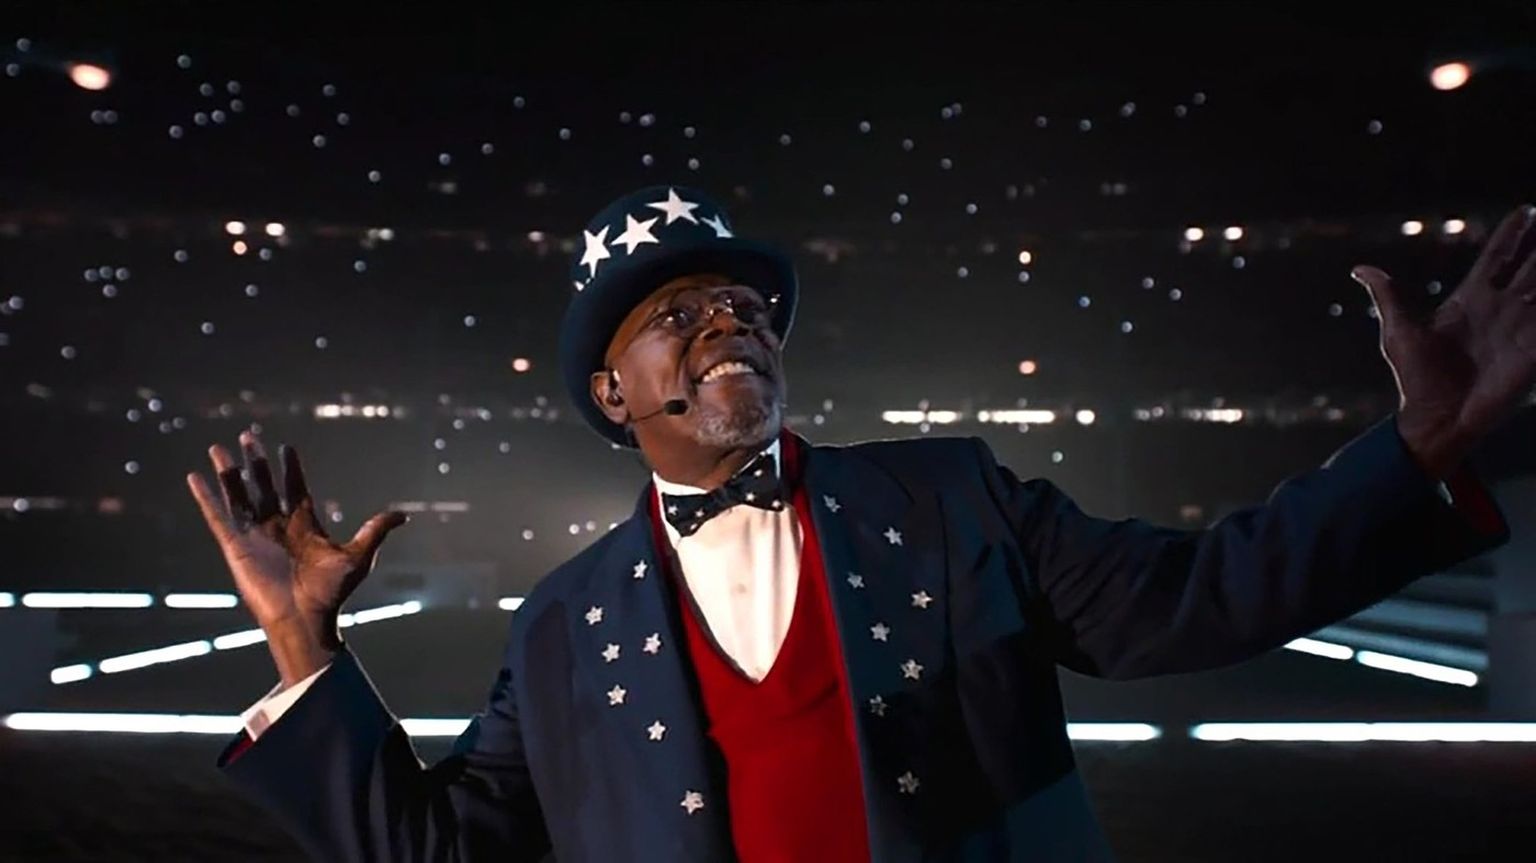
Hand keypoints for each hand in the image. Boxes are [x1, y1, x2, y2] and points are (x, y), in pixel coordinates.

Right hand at [185, 429, 409, 684]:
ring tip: (219, 447)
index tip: (286, 446)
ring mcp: (255, 535)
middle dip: (257, 461)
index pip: (295, 487)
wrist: (305, 619)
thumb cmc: (332, 592)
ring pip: (239, 495)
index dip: (291, 467)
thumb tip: (403, 515)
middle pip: (264, 485)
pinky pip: (217, 517)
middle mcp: (277, 525)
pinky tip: (195, 477)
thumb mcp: (358, 557)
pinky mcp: (236, 547)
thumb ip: (375, 531)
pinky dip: (206, 497)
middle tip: (249, 434)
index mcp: (304, 524)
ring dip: (229, 472)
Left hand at [1353, 204, 1535, 479]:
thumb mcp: (1399, 332)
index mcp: (1471, 299)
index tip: (1526, 210)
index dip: (1513, 235)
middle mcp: (1501, 308)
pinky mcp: (1533, 350)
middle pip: (1531, 265)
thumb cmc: (1415, 379)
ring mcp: (1521, 327)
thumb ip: (1388, 296)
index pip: (1498, 258)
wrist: (1434, 420)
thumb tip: (1360, 269)